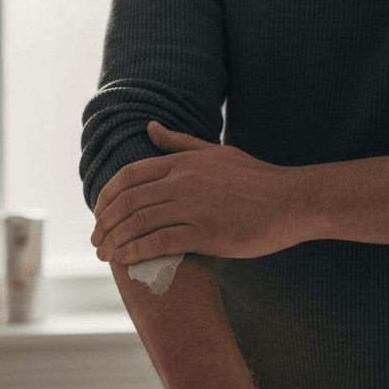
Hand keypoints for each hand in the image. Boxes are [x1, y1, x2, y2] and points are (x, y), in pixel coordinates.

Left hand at [91, 121, 311, 263]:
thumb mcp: (216, 152)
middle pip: (128, 201)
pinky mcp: (206, 233)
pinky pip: (160, 242)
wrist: (292, 202)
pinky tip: (126, 261)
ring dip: (115, 241)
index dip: (106, 197)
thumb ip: (180, 143)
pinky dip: (137, 252)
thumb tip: (149, 127)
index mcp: (182, 163)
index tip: (99, 216)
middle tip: (96, 241)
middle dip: (104, 223)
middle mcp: (183, 182)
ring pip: (139, 222)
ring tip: (106, 256)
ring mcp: (194, 207)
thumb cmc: (257, 179)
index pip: (129, 176)